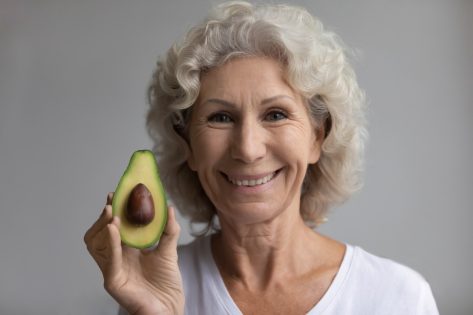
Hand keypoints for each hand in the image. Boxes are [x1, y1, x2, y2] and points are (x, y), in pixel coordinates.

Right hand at [84, 193, 183, 314]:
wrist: (170, 307)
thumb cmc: (167, 283)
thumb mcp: (169, 250)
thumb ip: (169, 230)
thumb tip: (169, 207)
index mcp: (126, 250)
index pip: (112, 226)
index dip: (112, 210)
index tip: (115, 193)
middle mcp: (115, 258)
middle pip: (98, 234)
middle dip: (102, 217)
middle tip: (111, 202)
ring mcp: (112, 270)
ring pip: (96, 245)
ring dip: (102, 227)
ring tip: (111, 213)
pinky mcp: (114, 281)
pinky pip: (108, 260)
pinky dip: (110, 243)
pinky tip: (113, 229)